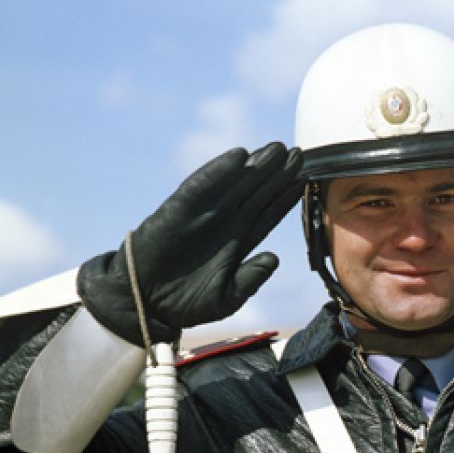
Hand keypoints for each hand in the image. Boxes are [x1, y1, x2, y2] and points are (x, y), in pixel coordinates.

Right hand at [77, 143, 303, 344]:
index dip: (286, 197)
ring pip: (235, 184)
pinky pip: (202, 186)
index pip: (268, 214)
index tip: (307, 180)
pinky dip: (219, 170)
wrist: (146, 303)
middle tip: (300, 153)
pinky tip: (239, 156)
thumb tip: (273, 258)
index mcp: (239, 243)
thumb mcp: (228, 297)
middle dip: (277, 174)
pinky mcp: (179, 209)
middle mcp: (224, 223)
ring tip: (278, 149)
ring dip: (256, 166)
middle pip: (257, 193)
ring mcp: (202, 214)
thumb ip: (251, 278)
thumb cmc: (187, 303)